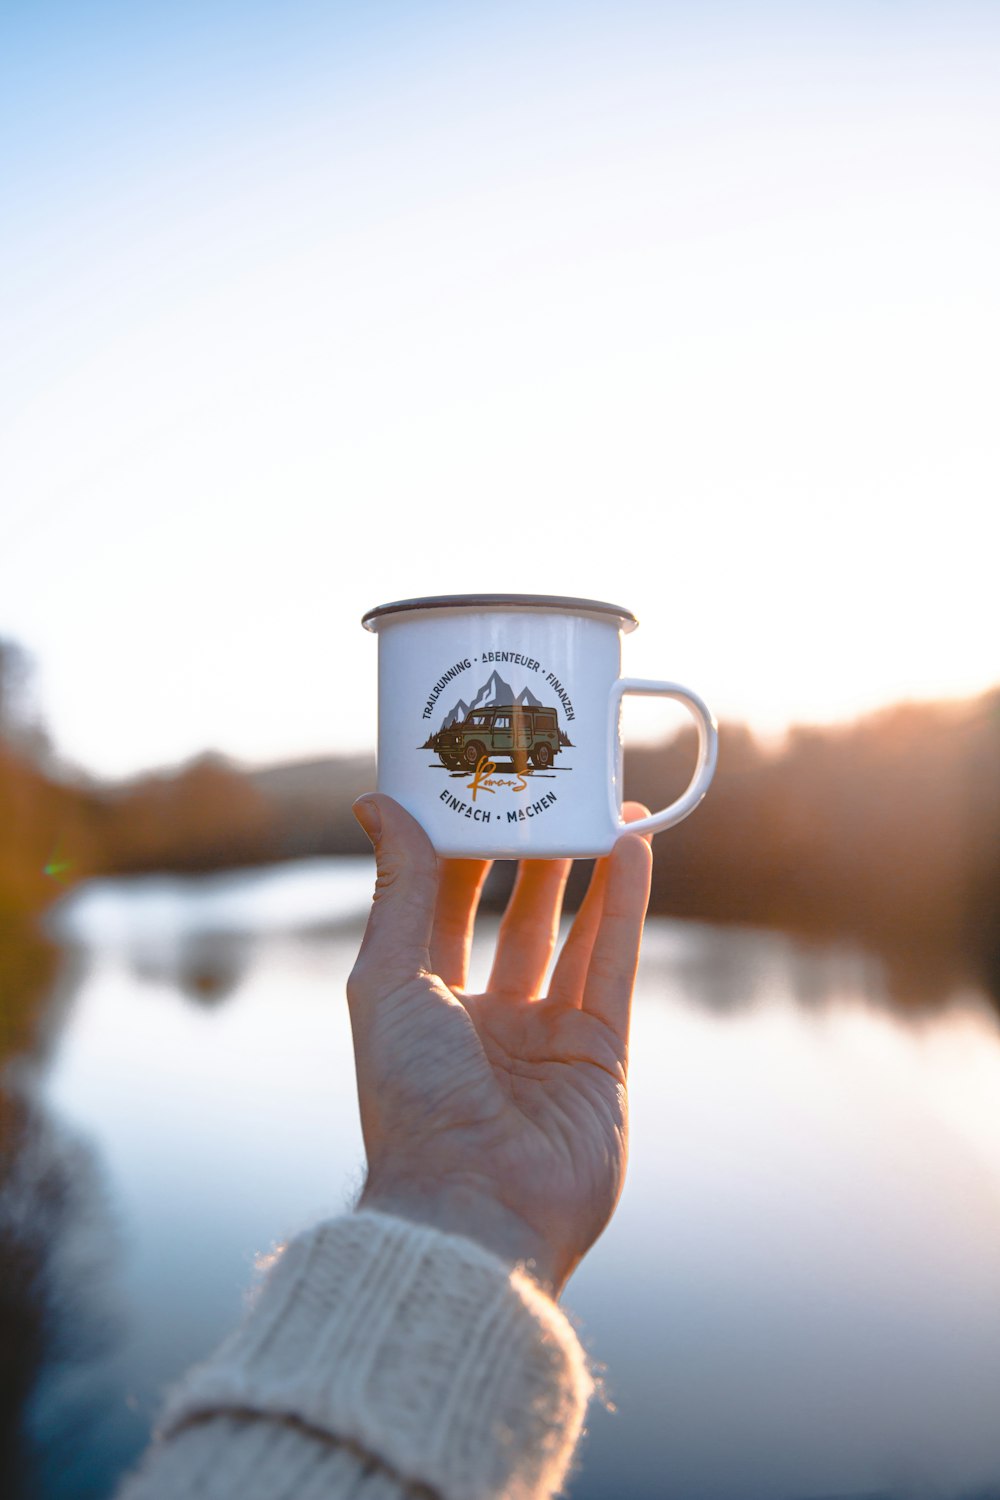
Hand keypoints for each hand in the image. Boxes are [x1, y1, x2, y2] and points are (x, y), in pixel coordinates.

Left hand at [347, 795, 652, 1297]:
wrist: (473, 1206)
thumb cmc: (411, 1097)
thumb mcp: (390, 977)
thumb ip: (397, 889)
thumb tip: (376, 802)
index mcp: (421, 1004)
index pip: (443, 906)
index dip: (460, 846)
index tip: (477, 786)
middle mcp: (484, 1019)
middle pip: (514, 917)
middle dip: (531, 854)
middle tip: (549, 792)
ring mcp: (546, 1039)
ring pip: (572, 935)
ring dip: (589, 871)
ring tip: (606, 805)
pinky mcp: (601, 1056)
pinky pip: (614, 963)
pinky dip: (625, 904)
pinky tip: (633, 847)